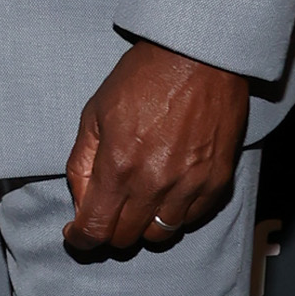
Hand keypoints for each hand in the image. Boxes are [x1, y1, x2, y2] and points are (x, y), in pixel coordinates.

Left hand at [62, 42, 245, 262]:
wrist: (198, 57)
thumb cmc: (142, 79)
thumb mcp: (94, 113)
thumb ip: (81, 162)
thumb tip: (80, 200)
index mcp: (118, 167)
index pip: (94, 229)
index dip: (80, 238)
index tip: (76, 234)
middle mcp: (154, 184)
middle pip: (125, 238)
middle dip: (109, 230)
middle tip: (107, 211)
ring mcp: (189, 185)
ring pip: (160, 234)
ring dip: (143, 225)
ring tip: (139, 202)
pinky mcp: (217, 181)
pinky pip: (192, 219)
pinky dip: (175, 214)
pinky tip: (168, 193)